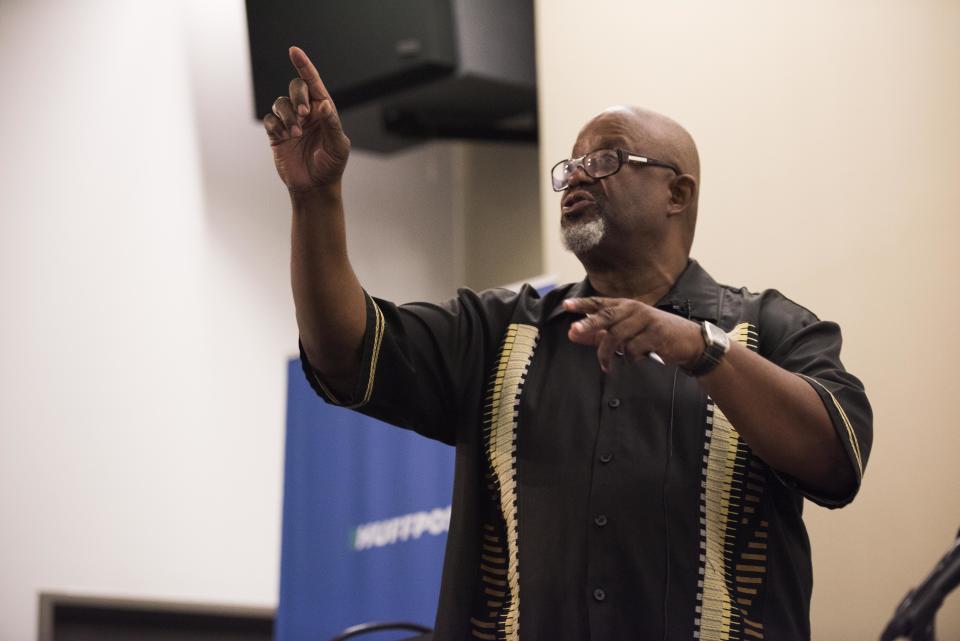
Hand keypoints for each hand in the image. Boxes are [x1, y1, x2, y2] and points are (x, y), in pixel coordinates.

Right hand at [263, 46, 350, 192]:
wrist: (314, 187)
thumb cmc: (331, 165)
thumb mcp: (338, 146)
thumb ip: (331, 124)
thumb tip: (321, 104)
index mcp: (324, 110)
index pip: (314, 83)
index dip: (304, 66)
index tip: (294, 51)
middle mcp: (306, 112)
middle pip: (296, 88)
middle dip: (298, 97)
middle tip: (305, 114)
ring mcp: (291, 122)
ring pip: (281, 104)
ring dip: (288, 117)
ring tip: (296, 135)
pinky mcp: (277, 134)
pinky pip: (270, 120)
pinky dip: (276, 126)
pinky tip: (285, 138)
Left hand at [563, 297, 703, 371]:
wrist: (688, 341)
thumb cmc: (653, 335)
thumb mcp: (626, 333)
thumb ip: (599, 334)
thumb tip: (572, 334)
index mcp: (625, 306)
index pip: (600, 303)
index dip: (583, 304)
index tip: (566, 305)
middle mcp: (634, 309)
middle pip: (606, 316)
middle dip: (588, 324)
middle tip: (573, 331)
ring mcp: (646, 320)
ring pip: (617, 336)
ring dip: (609, 354)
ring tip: (607, 366)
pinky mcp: (656, 334)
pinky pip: (633, 349)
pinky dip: (630, 358)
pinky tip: (638, 358)